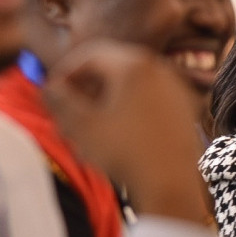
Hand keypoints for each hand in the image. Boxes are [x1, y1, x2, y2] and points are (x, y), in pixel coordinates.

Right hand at [43, 40, 211, 225]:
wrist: (171, 181)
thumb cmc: (124, 152)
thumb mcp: (81, 125)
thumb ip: (59, 100)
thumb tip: (49, 87)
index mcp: (133, 65)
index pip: (91, 55)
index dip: (67, 71)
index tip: (53, 90)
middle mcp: (159, 68)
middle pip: (114, 66)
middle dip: (87, 84)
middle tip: (70, 105)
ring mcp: (176, 87)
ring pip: (133, 82)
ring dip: (109, 96)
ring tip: (92, 121)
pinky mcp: (185, 107)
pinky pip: (151, 97)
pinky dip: (131, 105)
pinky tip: (120, 129)